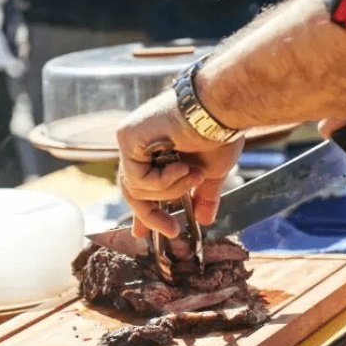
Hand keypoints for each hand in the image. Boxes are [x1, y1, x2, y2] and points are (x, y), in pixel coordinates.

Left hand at [116, 91, 244, 238]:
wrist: (220, 111)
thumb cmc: (220, 132)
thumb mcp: (212, 172)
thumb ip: (203, 195)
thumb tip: (205, 220)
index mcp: (157, 152)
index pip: (142, 186)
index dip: (142, 212)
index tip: (139, 235)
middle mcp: (140, 144)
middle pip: (133, 192)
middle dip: (151, 215)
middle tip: (172, 230)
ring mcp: (131, 140)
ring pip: (136, 189)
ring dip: (170, 190)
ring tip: (192, 174)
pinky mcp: (126, 137)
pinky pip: (138, 179)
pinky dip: (163, 180)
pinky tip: (180, 165)